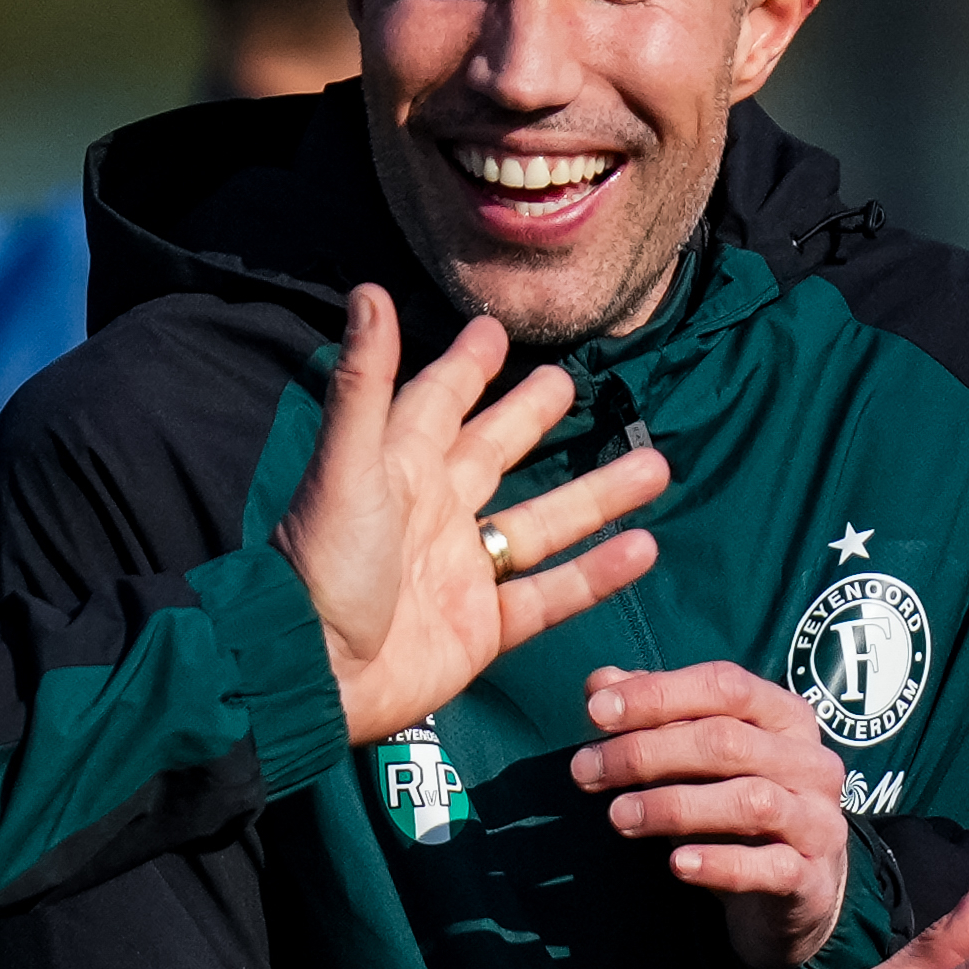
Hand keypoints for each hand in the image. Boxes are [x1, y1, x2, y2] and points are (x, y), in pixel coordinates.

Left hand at [285, 290, 670, 744]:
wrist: (314, 675)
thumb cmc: (323, 565)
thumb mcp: (347, 465)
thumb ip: (364, 381)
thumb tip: (368, 292)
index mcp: (400, 467)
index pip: (439, 402)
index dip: (465, 367)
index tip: (494, 332)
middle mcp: (435, 513)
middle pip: (494, 453)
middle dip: (529, 418)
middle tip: (568, 384)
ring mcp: (463, 572)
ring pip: (542, 523)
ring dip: (596, 496)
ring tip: (654, 467)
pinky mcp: (483, 629)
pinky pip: (550, 594)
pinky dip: (596, 575)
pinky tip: (642, 548)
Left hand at [569, 660, 854, 968]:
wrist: (793, 892)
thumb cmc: (733, 809)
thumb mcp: (695, 758)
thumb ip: (654, 716)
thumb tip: (599, 682)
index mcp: (786, 716)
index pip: (725, 686)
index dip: (658, 694)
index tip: (595, 711)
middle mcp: (811, 761)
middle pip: (728, 741)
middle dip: (647, 753)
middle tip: (585, 771)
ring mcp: (817, 820)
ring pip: (750, 801)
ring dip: (674, 806)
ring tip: (616, 816)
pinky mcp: (812, 878)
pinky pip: (770, 868)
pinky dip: (720, 864)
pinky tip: (676, 864)